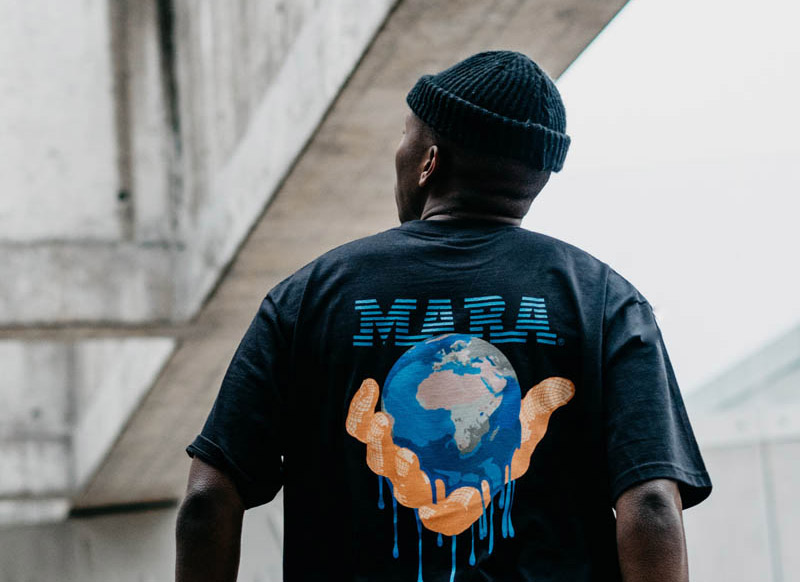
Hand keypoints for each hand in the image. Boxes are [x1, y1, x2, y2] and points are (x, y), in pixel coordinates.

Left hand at [346, 376, 573, 534]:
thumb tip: (563, 386)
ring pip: (381, 464)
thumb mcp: (524, 426)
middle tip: (404, 456)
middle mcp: (429, 485)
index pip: (453, 516)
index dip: (444, 518)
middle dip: (403, 480)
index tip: (435, 511)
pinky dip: (361, 412)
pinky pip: (364, 430)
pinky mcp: (386, 438)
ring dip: (378, 447)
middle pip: (409, 492)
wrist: (474, 424)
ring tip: (381, 420)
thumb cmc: (501, 438)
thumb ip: (539, 410)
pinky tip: (371, 385)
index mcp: (463, 493)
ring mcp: (403, 464)